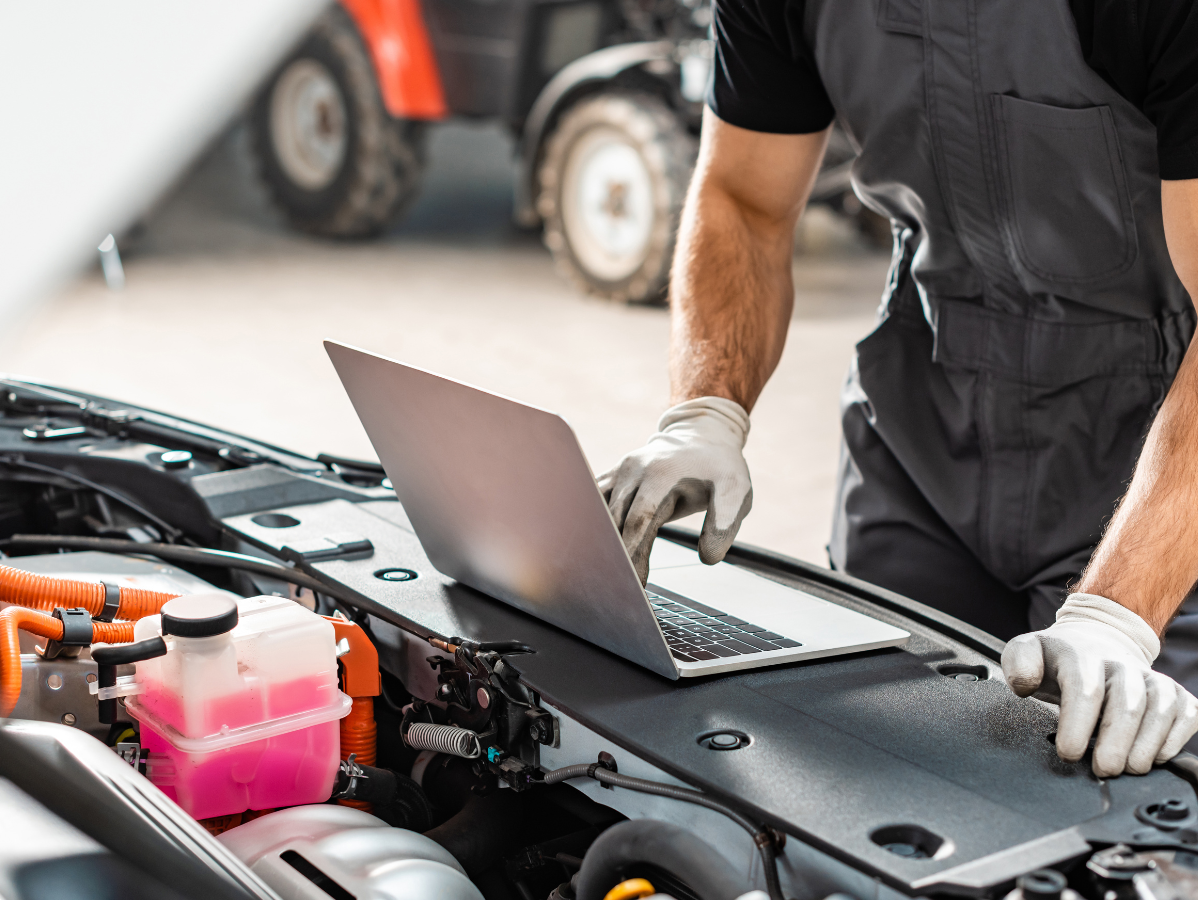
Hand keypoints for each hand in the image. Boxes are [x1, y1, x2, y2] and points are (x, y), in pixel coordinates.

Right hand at [598, 397, 751, 584]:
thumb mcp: (736, 490)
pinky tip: (593, 550)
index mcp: (661, 474)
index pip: (639, 520)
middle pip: (614, 521)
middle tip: (617, 589)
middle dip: (614, 556)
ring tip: (604, 575)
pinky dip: (592, 525)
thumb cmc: (720, 467)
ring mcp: (620, 472)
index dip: (632, 553)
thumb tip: (709, 558)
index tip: (633, 582)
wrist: (702, 435)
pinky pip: (594, 502)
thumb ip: (725, 523)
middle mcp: (634, 471)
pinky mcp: (613, 476)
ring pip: (599, 512)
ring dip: (599, 544)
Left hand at [1002, 593, 1197, 775]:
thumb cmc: (1060, 658)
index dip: (1078, 725)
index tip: (1068, 752)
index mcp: (1082, 655)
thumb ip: (1019, 663)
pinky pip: (1187, 715)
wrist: (1097, 641)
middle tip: (1103, 770)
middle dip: (1116, 742)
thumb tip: (1024, 684)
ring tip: (1129, 769)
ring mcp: (1152, 678)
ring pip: (1161, 710)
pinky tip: (1155, 757)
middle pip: (1128, 704)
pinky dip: (1174, 739)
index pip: (1085, 690)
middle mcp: (1122, 665)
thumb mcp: (1027, 651)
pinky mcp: (1176, 693)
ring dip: (1147, 745)